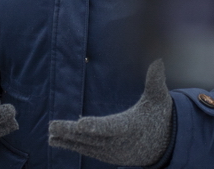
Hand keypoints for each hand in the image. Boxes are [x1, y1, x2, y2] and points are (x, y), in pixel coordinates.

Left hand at [48, 59, 173, 166]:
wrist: (163, 146)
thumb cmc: (158, 116)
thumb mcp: (159, 98)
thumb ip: (156, 80)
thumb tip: (158, 59)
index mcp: (130, 127)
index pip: (112, 127)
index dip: (96, 126)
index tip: (80, 123)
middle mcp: (119, 143)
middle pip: (92, 137)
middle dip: (71, 132)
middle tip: (52, 127)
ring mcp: (111, 152)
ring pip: (86, 145)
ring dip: (67, 139)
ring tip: (50, 132)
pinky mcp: (105, 155)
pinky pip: (86, 150)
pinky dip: (71, 146)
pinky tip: (55, 140)